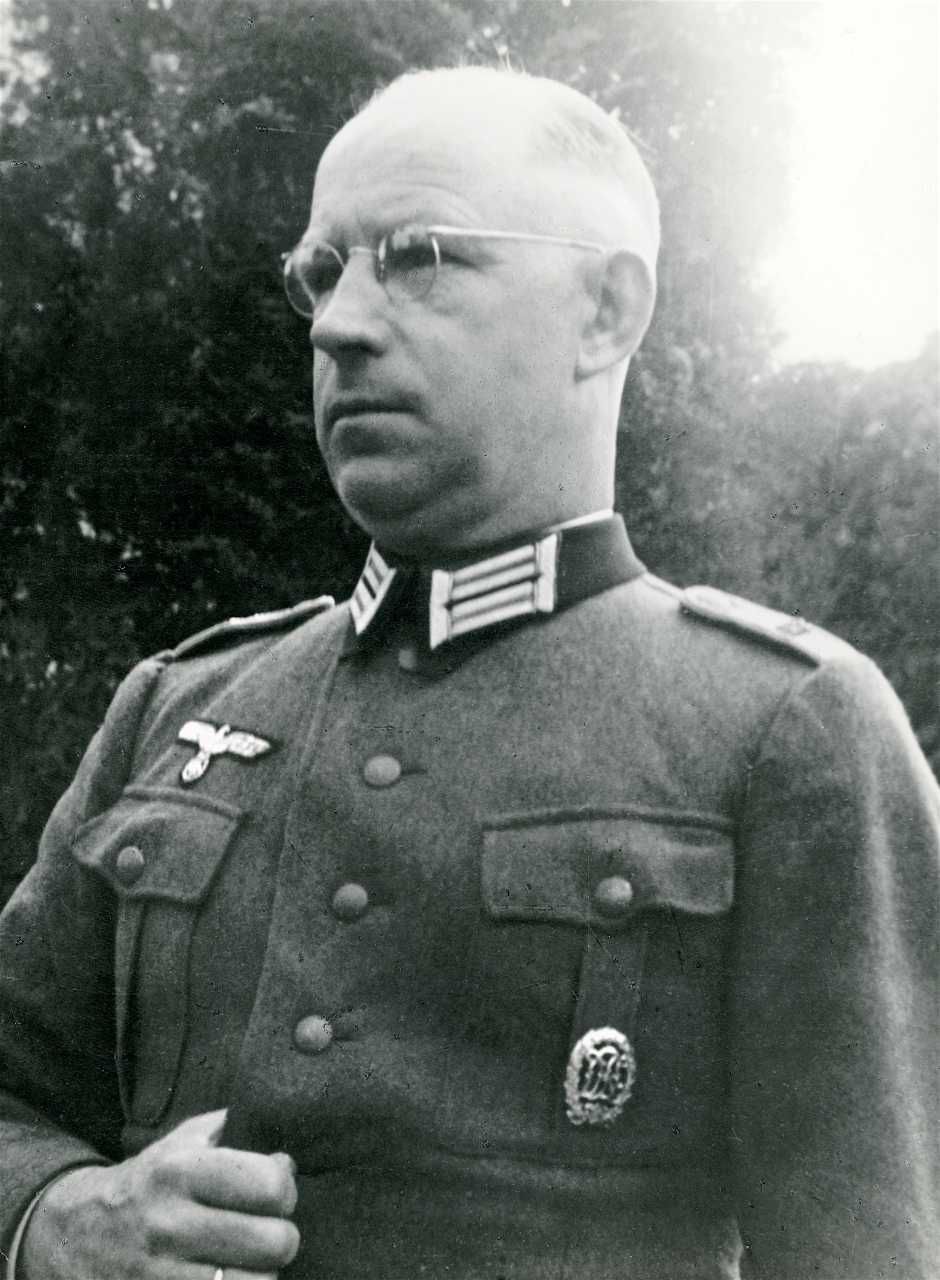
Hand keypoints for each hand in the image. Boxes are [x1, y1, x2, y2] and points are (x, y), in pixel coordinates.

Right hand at [20, 1109, 298, 1278]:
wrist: (73, 1234)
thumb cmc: (147, 1182)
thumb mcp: (180, 1142)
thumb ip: (233, 1131)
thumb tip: (288, 1156)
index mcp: (181, 1171)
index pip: (270, 1185)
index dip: (285, 1190)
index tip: (274, 1195)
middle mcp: (170, 1224)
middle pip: (275, 1243)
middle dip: (281, 1238)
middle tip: (268, 1232)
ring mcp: (160, 1275)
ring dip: (262, 1275)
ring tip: (248, 1261)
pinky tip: (228, 1278)